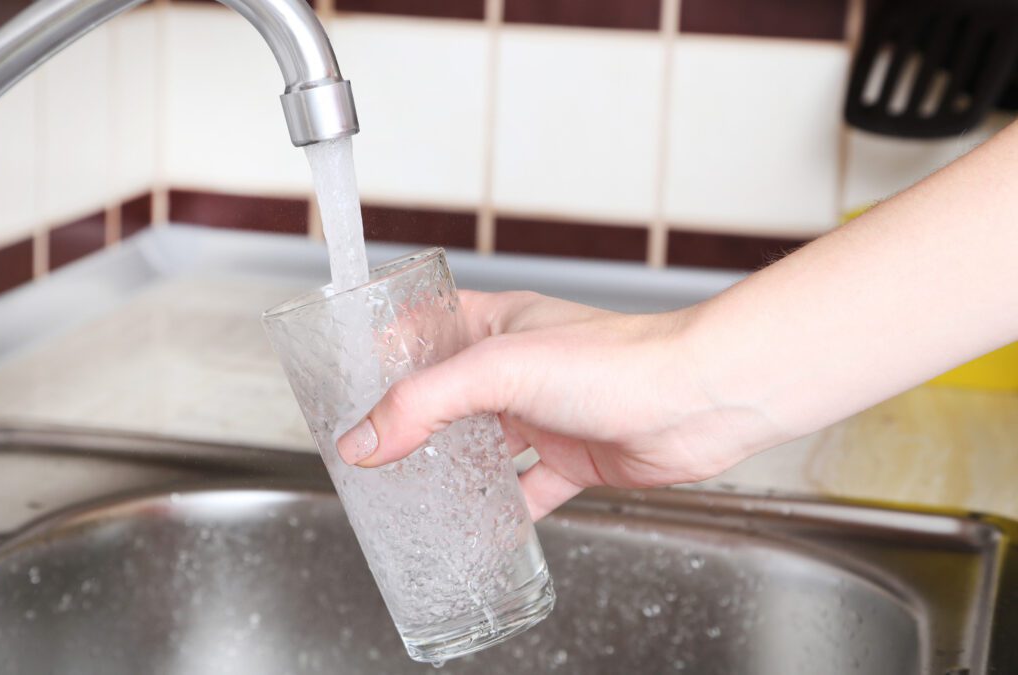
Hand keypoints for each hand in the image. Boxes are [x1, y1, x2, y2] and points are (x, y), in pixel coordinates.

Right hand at [336, 291, 780, 519]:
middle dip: (413, 421)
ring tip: (409, 494)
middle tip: (371, 449)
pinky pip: (526, 489)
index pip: (427, 327)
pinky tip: (478, 529)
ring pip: (484, 446)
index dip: (387, 350)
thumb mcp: (499, 369)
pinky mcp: (573, 458)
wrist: (696, 401)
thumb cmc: (615, 361)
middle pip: (450, 395)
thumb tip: (364, 440)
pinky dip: (502, 510)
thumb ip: (425, 403)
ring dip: (453, 470)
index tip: (348, 380)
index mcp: (497, 325)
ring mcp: (545, 414)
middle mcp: (519, 368)